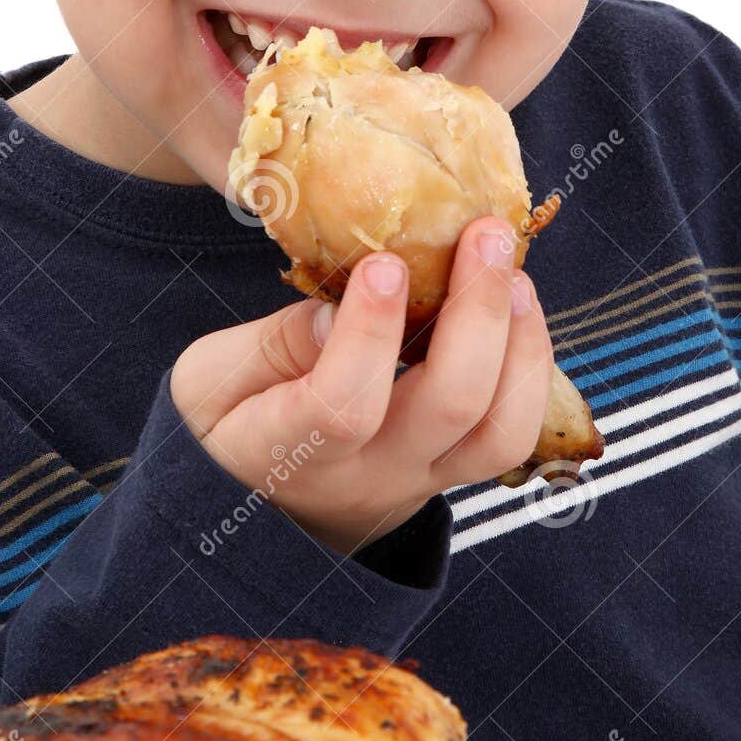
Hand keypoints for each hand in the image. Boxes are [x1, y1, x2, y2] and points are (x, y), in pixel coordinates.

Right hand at [170, 216, 554, 554]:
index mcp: (291, 451)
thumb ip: (268, 347)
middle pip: (450, 407)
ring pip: (502, 431)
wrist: (263, 506)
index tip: (384, 263)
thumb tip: (338, 312)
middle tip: (485, 234)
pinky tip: (518, 304)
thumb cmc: (229, 426)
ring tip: (515, 273)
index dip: (371, 332)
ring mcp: (423, 477)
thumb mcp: (210, 383)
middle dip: (479, 311)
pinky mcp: (454, 468)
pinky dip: (530, 365)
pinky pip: (514, 431)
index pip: (344, 405)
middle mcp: (371, 473)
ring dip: (523, 344)